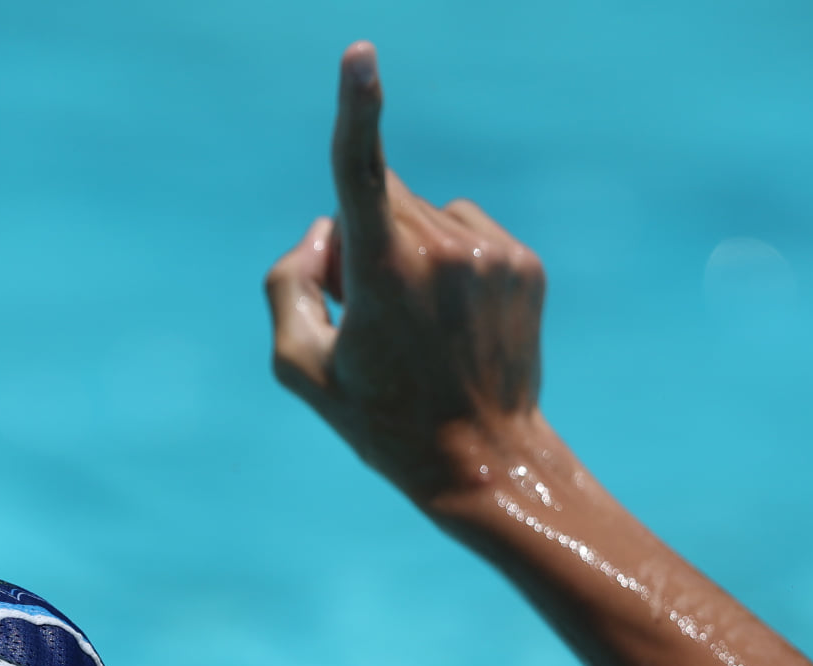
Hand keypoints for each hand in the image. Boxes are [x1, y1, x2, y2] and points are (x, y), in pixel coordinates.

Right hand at [265, 42, 546, 506]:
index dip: (356, 111)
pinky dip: (450, 262)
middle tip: (369, 315)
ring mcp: (490, 254)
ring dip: (408, 251)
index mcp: (384, 277)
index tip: (360, 56)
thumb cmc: (383, 423)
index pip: (362, 175)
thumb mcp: (301, 369)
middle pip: (382, 202)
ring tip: (417, 326)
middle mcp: (443, 253)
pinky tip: (453, 321)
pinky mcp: (523, 262)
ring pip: (425, 215)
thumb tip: (323, 230)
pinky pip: (466, 230)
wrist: (486, 461)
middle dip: (363, 239)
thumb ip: (289, 284)